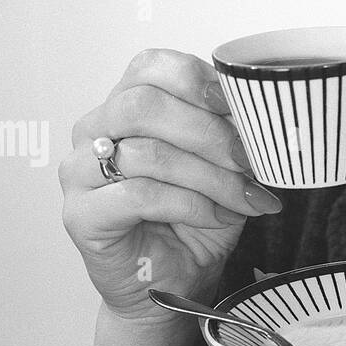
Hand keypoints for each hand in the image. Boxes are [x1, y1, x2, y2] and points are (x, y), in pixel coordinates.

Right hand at [62, 48, 284, 325]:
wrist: (177, 279)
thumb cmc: (197, 216)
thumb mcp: (226, 163)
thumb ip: (232, 130)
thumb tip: (266, 110)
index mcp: (126, 102)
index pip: (152, 66)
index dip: (199, 81)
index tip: (240, 107)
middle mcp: (94, 129)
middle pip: (144, 104)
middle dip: (209, 132)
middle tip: (249, 160)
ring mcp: (80, 172)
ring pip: (147, 153)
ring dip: (210, 176)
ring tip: (244, 197)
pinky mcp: (80, 214)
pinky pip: (139, 195)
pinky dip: (191, 204)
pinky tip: (217, 216)